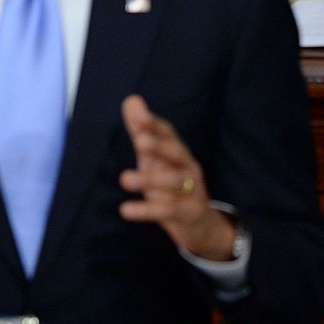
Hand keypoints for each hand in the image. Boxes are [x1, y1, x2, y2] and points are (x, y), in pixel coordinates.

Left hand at [119, 95, 236, 260]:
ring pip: (173, 181)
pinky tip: (126, 209)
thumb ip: (141, 131)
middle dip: (160, 146)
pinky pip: (169, 210)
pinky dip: (147, 210)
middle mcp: (188, 167)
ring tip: (124, 179)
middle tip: (140, 142)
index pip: (169, 133)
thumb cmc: (171, 187)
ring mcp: (192, 190)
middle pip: (176, 152)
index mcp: (178, 152)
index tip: (139, 115)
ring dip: (149, 179)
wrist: (198, 224)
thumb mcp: (154, 159)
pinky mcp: (190, 213)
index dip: (154, 124)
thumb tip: (131, 99)